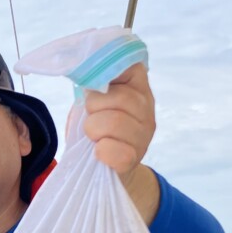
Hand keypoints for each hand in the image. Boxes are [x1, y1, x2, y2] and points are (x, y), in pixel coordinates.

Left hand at [82, 62, 159, 223]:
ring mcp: (144, 134)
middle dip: (93, 109)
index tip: (96, 88)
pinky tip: (99, 152)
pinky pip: (112, 150)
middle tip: (92, 119)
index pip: (126, 64)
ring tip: (95, 136)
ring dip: (92, 130)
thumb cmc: (97, 128)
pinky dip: (99, 151)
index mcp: (138, 85)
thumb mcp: (96, 99)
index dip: (104, 75)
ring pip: (111, 122)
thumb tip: (83, 68)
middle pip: (115, 97)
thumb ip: (95, 82)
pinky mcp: (134, 158)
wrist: (105, 168)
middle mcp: (147, 106)